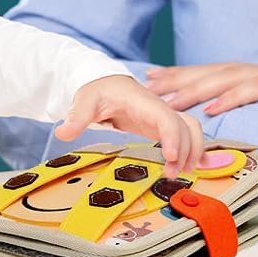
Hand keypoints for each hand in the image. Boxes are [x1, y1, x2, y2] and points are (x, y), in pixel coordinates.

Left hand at [55, 74, 204, 175]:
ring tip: (179, 173)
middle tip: (172, 174)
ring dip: (192, 151)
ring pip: (191, 129)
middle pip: (185, 126)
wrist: (104, 82)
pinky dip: (194, 148)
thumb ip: (76, 117)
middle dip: (186, 150)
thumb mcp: (84, 101)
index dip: (173, 136)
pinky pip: (186, 134)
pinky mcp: (161, 126)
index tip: (171, 157)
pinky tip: (195, 166)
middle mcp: (158, 108)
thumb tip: (62, 132)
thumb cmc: (97, 90)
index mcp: (142, 101)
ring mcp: (162, 116)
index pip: (166, 117)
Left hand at [145, 62, 257, 117]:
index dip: (185, 76)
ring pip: (232, 77)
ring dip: (199, 86)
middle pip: (216, 71)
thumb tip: (231, 135)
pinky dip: (235, 96)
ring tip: (172, 97)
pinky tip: (213, 105)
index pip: (215, 74)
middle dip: (182, 77)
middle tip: (151, 84)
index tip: (154, 80)